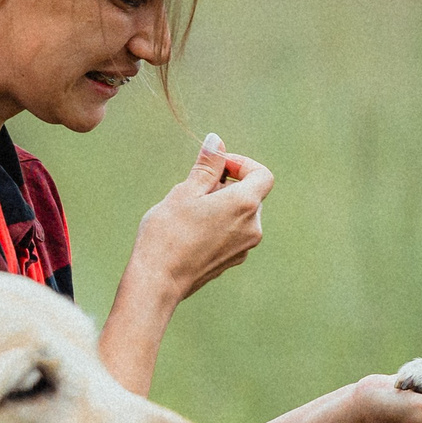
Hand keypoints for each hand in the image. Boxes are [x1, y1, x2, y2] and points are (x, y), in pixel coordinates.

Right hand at [127, 134, 274, 307]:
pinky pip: (234, 233)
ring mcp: (245, 247)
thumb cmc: (168, 233)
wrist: (158, 281)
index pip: (262, 175)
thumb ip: (207, 165)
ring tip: (189, 212)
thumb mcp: (185, 191)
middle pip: (250, 194)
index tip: (217, 166)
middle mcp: (253, 227)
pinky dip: (219, 224)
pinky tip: (192, 231)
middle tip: (194, 189)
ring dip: (221, 205)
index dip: (242, 165)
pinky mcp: (233, 260)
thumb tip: (217, 141)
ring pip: (240, 214)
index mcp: (244, 205)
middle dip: (226, 185)